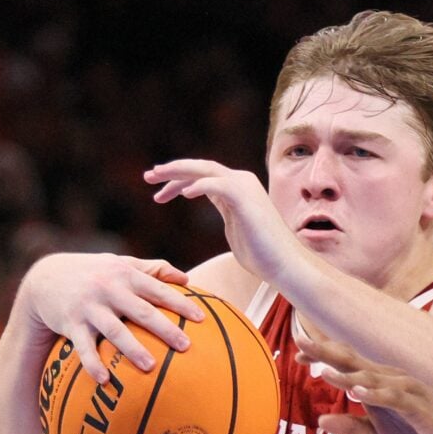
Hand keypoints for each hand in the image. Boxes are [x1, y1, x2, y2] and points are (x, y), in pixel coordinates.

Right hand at [21, 252, 205, 385]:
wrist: (45, 277)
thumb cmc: (94, 273)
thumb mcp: (120, 264)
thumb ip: (153, 269)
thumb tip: (187, 279)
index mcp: (125, 275)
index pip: (158, 289)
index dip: (180, 303)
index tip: (200, 319)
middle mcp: (109, 289)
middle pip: (142, 311)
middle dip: (165, 329)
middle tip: (185, 347)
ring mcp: (89, 307)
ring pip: (114, 330)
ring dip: (133, 349)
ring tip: (151, 367)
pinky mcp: (71, 323)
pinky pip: (83, 347)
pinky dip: (93, 363)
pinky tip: (104, 380)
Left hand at [145, 160, 301, 287]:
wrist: (285, 265)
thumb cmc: (263, 256)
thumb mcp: (237, 232)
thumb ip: (227, 218)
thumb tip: (222, 219)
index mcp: (236, 190)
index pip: (201, 178)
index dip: (178, 182)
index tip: (158, 193)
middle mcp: (240, 182)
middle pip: (199, 168)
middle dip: (171, 171)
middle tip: (147, 176)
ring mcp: (243, 187)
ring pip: (204, 170)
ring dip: (177, 173)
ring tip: (155, 179)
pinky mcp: (244, 197)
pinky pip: (216, 184)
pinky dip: (199, 185)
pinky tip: (183, 194)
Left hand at [299, 333, 432, 433]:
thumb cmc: (422, 433)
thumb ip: (352, 428)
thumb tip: (321, 421)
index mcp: (379, 384)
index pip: (346, 365)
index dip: (323, 356)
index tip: (297, 352)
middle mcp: (389, 379)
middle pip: (353, 362)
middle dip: (326, 353)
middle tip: (299, 343)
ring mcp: (404, 390)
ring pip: (370, 378)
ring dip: (346, 375)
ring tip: (320, 370)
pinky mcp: (418, 405)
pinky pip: (394, 398)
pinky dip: (376, 394)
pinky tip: (359, 392)